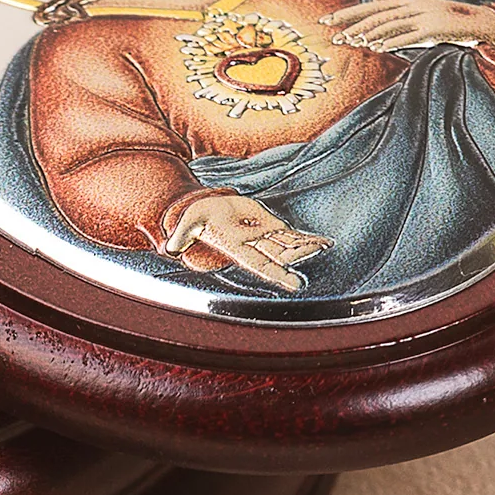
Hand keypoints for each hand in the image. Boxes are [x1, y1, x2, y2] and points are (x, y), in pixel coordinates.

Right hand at [161, 192, 329, 292]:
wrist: (210, 210)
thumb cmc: (200, 217)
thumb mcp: (190, 221)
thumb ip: (182, 234)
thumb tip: (169, 247)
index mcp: (239, 248)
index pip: (261, 264)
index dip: (278, 273)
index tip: (295, 284)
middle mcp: (256, 247)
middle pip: (281, 255)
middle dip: (298, 256)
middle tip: (317, 253)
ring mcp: (266, 238)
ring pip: (290, 246)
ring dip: (306, 246)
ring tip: (324, 244)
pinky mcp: (272, 227)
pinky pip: (292, 236)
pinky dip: (307, 239)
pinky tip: (324, 242)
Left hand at [320, 0, 494, 50]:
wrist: (478, 22)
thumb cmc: (445, 24)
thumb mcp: (418, 21)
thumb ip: (397, 23)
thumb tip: (372, 32)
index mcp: (406, 2)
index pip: (370, 7)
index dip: (347, 13)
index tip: (326, 21)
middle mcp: (411, 5)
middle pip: (375, 14)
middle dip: (351, 23)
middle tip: (332, 35)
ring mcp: (423, 15)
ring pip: (390, 23)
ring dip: (369, 33)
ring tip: (351, 41)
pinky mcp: (434, 28)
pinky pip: (409, 36)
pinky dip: (393, 41)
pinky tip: (378, 48)